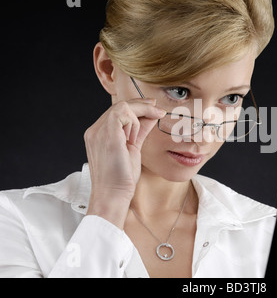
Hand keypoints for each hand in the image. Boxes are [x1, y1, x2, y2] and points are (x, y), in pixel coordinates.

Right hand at [83, 98, 165, 228]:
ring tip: (143, 132)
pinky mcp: (107, 134)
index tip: (153, 108)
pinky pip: (122, 112)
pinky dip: (135, 120)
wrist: (113, 196)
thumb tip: (151, 116)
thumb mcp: (133, 148)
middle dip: (141, 105)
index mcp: (99, 134)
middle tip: (157, 109)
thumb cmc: (121, 178)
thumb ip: (139, 131)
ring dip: (139, 114)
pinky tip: (137, 134)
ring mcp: (98, 132)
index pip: (117, 112)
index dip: (137, 107)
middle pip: (119, 106)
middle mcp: (95, 131)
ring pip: (122, 107)